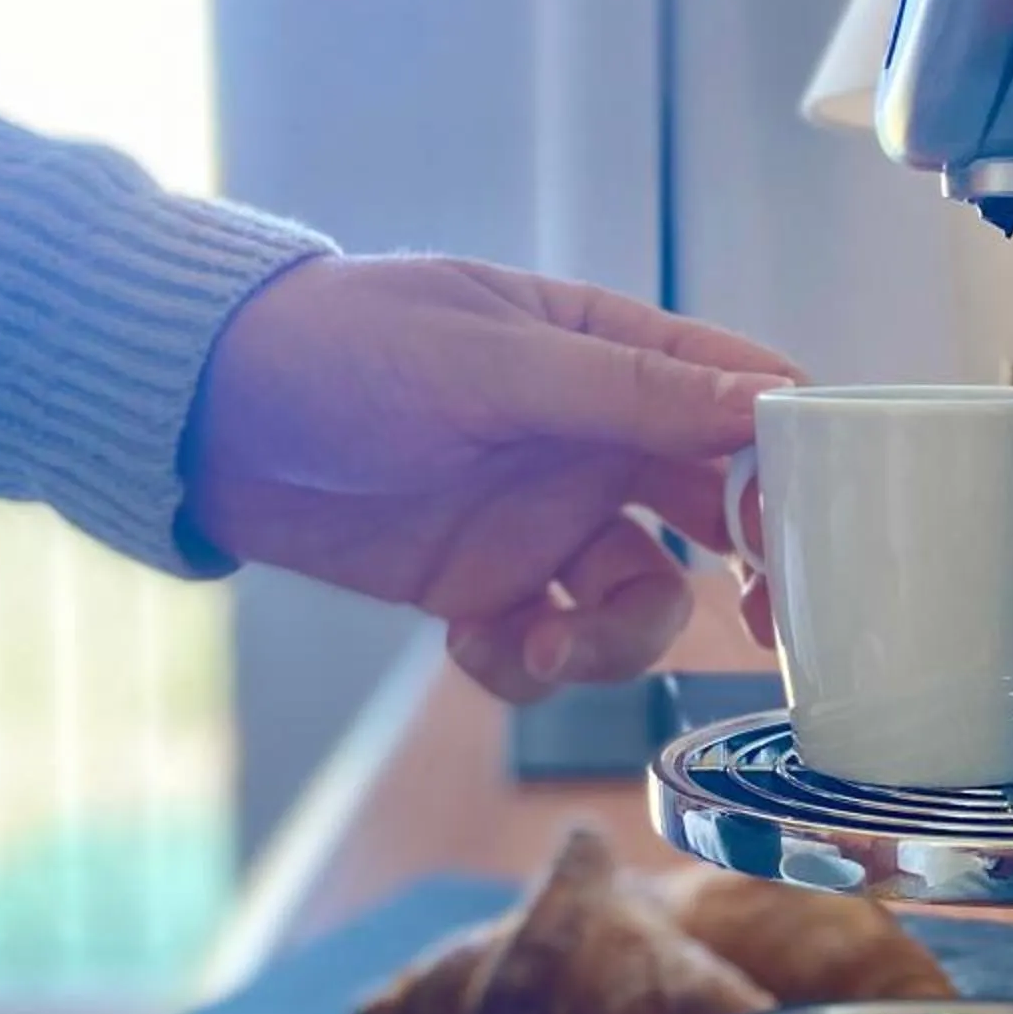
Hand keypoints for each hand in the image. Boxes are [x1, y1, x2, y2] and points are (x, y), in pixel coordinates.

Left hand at [181, 255, 794, 698]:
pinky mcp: (484, 586)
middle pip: (716, 517)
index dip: (790, 460)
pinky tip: (475, 645)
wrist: (205, 418)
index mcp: (609, 354)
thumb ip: (629, 392)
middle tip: (750, 625)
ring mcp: (542, 520)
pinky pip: (547, 648)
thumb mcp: (491, 363)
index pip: (740, 397)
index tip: (807, 523)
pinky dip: (525, 666)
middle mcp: (594, 441)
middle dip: (738, 577)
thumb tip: (766, 399)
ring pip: (637, 602)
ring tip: (542, 646)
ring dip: (610, 643)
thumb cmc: (343, 347)